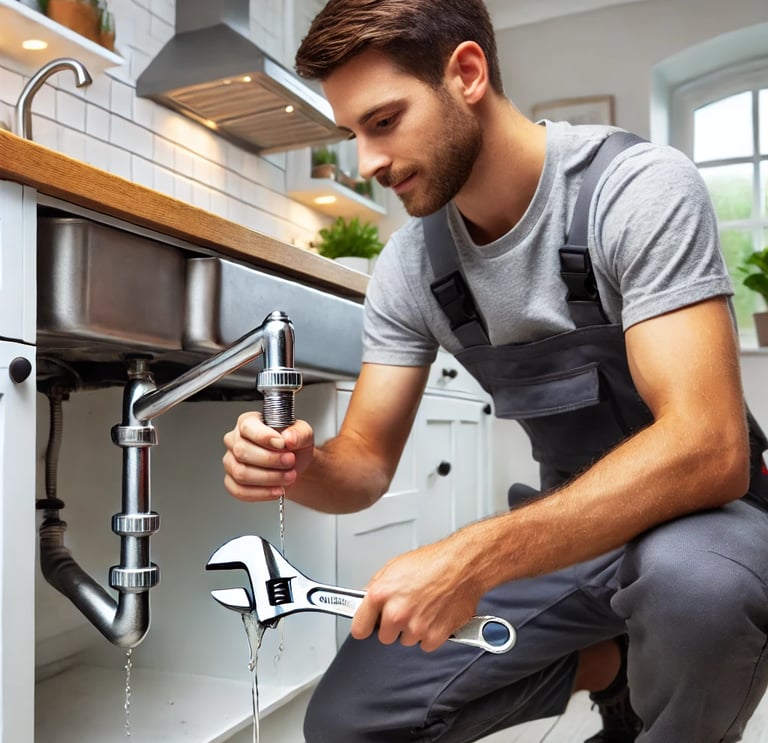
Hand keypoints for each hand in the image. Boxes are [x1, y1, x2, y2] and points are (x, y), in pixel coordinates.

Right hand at [222, 411, 314, 501]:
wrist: (294, 467)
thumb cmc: (293, 447)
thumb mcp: (304, 434)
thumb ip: (299, 433)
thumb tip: (289, 438)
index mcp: (248, 422)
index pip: (247, 427)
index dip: (264, 437)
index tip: (282, 444)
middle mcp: (235, 440)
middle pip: (242, 451)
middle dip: (270, 460)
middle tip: (290, 461)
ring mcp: (231, 462)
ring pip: (241, 473)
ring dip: (269, 478)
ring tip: (288, 476)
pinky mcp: (232, 482)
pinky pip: (240, 491)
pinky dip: (262, 493)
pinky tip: (277, 490)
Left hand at [351, 536, 482, 651]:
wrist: (462, 566)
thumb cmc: (433, 562)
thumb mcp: (395, 566)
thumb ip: (377, 586)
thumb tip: (368, 600)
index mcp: (381, 594)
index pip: (359, 628)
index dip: (364, 626)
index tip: (368, 625)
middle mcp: (396, 613)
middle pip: (384, 637)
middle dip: (392, 626)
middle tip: (405, 609)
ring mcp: (415, 627)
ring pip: (406, 640)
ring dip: (412, 629)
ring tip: (423, 608)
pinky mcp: (434, 636)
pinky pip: (425, 644)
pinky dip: (430, 634)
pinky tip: (435, 616)